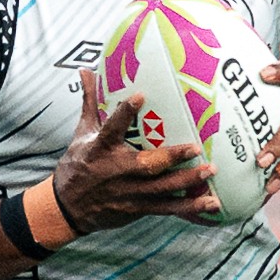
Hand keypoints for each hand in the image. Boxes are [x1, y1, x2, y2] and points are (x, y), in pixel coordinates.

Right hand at [52, 69, 221, 231]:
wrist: (68, 208)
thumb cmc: (78, 166)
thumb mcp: (81, 134)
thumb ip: (90, 103)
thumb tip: (85, 71)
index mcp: (101, 149)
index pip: (112, 129)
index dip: (125, 113)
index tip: (140, 95)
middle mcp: (116, 172)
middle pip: (147, 166)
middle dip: (172, 157)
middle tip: (196, 147)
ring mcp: (128, 194)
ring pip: (161, 189)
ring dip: (187, 181)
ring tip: (211, 171)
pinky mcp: (137, 209)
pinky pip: (166, 209)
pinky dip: (189, 207)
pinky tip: (211, 203)